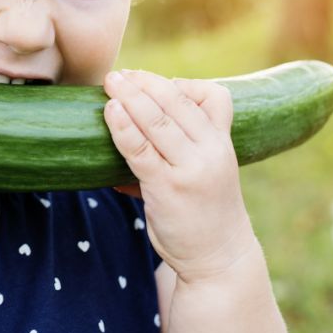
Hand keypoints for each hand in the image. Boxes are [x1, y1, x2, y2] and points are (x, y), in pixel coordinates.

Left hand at [103, 69, 254, 283]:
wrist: (218, 258)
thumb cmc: (205, 212)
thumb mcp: (206, 171)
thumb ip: (179, 147)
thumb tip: (132, 126)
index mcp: (223, 142)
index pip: (212, 96)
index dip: (180, 83)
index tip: (152, 82)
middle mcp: (210, 150)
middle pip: (176, 102)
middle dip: (144, 83)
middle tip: (117, 75)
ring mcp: (189, 168)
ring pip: (156, 120)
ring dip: (129, 97)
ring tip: (109, 83)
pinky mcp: (166, 187)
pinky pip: (140, 149)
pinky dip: (123, 127)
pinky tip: (110, 112)